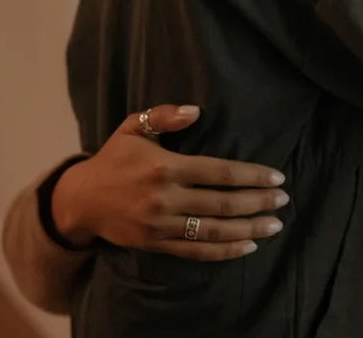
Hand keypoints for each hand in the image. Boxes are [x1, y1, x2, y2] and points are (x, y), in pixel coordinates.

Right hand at [52, 105, 289, 259]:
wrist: (79, 201)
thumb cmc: (114, 160)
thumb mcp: (132, 128)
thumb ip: (163, 115)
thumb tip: (195, 110)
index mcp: (166, 167)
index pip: (221, 173)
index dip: (252, 176)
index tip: (277, 178)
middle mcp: (166, 198)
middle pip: (223, 203)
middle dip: (258, 202)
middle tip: (283, 200)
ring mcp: (161, 225)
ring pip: (214, 231)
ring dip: (249, 229)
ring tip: (274, 225)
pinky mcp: (155, 245)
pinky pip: (196, 251)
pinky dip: (224, 251)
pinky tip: (247, 246)